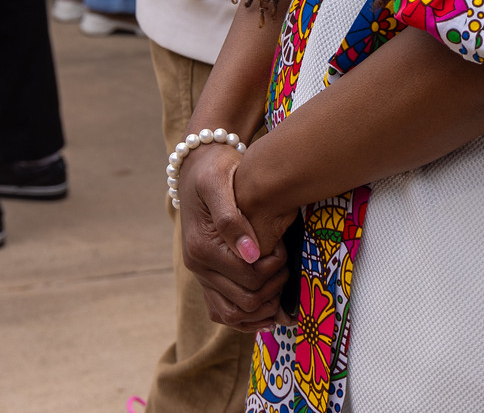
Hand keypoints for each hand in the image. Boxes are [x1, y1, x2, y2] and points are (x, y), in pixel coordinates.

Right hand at [179, 144, 288, 332]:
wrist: (198, 167)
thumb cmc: (214, 170)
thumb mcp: (219, 183)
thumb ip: (232, 219)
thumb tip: (251, 254)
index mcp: (201, 247)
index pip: (249, 278)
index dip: (274, 267)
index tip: (283, 245)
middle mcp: (197, 267)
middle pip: (245, 300)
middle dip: (274, 287)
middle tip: (286, 262)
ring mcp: (201, 275)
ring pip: (234, 316)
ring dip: (264, 307)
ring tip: (281, 283)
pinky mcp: (208, 278)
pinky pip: (225, 313)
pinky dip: (249, 317)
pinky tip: (270, 305)